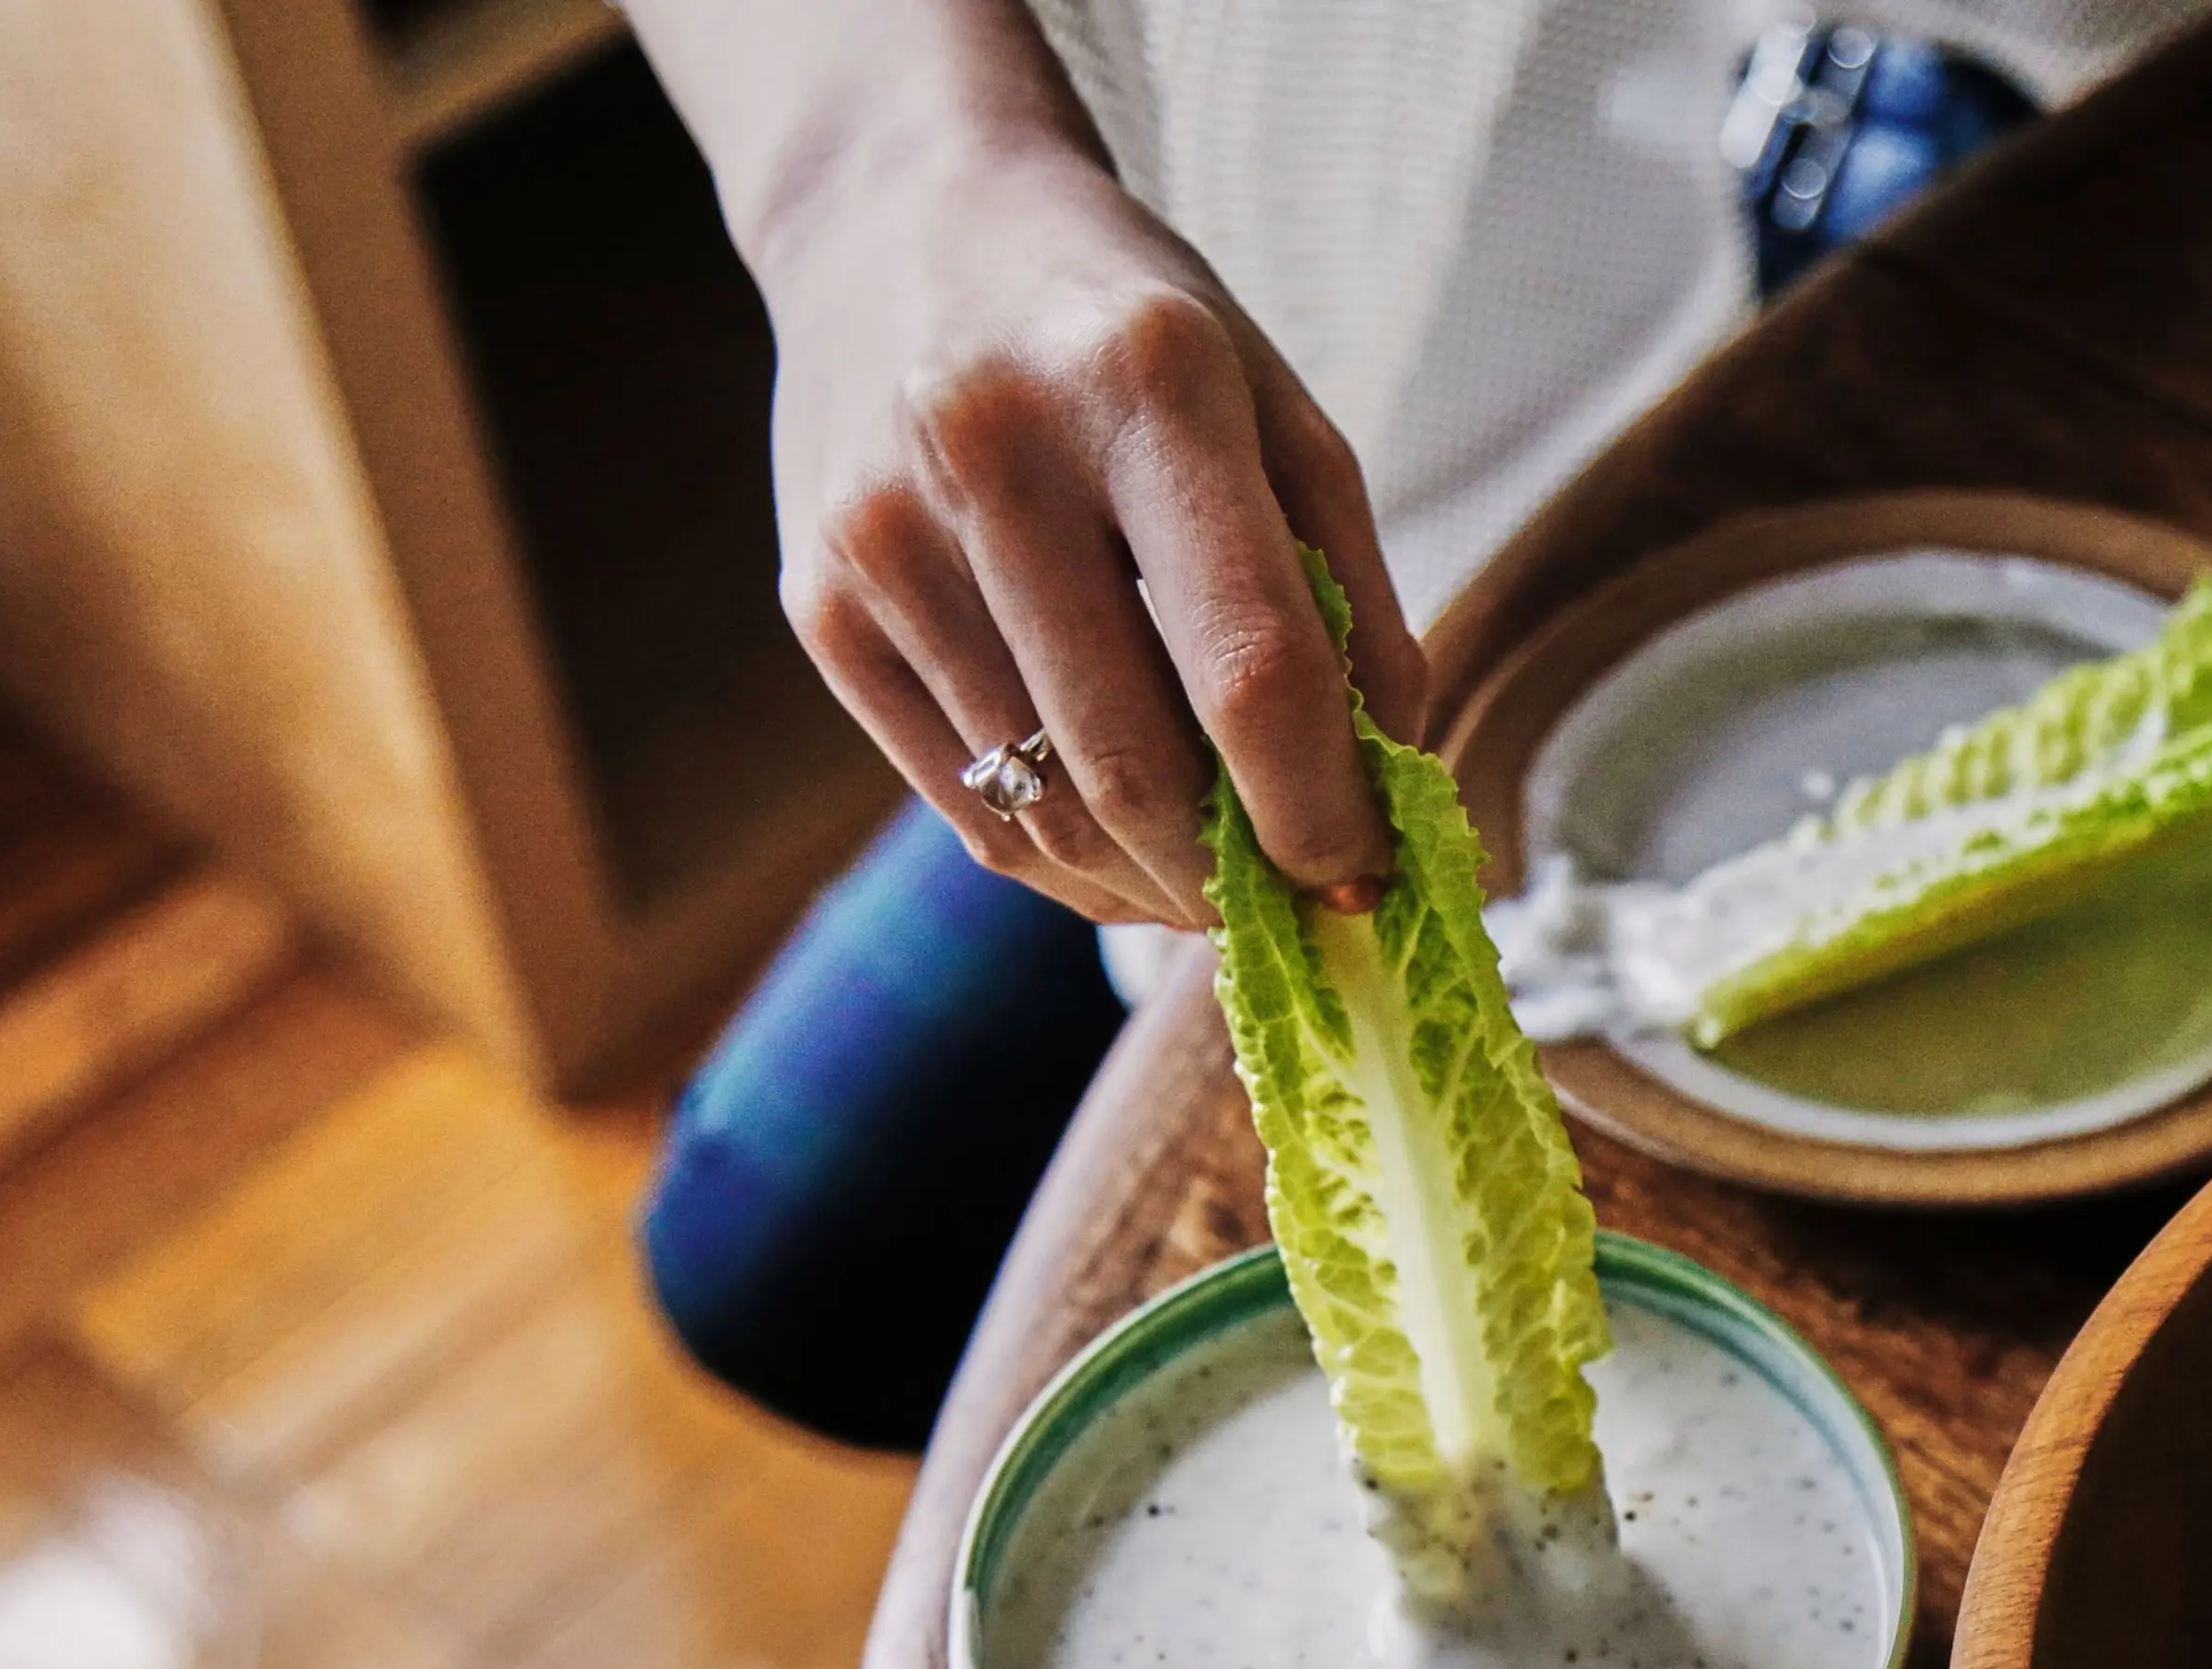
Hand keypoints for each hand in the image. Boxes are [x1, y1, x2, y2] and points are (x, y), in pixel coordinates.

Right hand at [749, 132, 1425, 926]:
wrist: (901, 222)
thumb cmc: (1130, 333)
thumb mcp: (1275, 410)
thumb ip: (1349, 597)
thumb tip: (1391, 790)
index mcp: (1145, 386)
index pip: (1250, 668)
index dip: (1321, 808)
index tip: (1368, 876)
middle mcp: (993, 455)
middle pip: (1135, 771)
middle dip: (1236, 880)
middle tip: (1299, 903)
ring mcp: (884, 540)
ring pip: (1044, 818)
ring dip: (1155, 890)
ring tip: (1219, 879)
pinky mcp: (821, 612)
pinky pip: (966, 811)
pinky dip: (1065, 866)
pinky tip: (1125, 852)